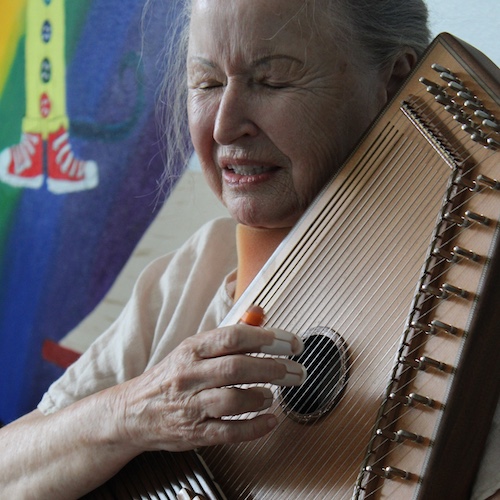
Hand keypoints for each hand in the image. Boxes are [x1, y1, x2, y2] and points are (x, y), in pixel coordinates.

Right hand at [110, 321, 304, 453]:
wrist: (133, 411)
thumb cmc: (171, 376)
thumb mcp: (195, 348)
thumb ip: (229, 333)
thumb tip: (260, 313)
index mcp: (192, 349)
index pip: (233, 337)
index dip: (267, 338)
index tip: (292, 343)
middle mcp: (190, 375)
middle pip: (237, 368)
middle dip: (273, 369)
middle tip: (297, 371)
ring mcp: (190, 406)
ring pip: (232, 400)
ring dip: (261, 397)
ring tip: (274, 395)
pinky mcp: (193, 433)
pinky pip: (228, 432)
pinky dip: (254, 428)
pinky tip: (270, 420)